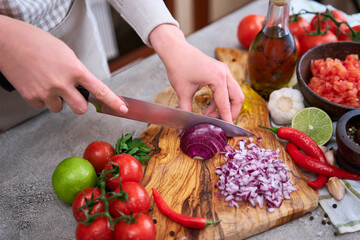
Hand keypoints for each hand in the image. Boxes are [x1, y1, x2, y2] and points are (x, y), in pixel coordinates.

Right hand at [0, 16, 127, 114]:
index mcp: (75, 69)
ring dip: (57, 100)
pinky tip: (36, 83)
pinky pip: (42, 106)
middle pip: (81, 109)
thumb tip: (84, 88)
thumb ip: (77, 72)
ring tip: (47, 82)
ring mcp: (46, 92)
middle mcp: (62, 83)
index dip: (113, 102)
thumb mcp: (65, 53)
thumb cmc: (37, 43)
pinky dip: (41, 98)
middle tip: (72, 95)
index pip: (99, 90)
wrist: (7, 41)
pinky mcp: (31, 97)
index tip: (122, 109)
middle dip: (79, 105)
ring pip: (59, 109)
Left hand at [149, 24, 243, 122]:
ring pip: (234, 93)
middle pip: (237, 98)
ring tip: (210, 116)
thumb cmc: (178, 67)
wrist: (175, 50)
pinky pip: (226, 88)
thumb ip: (187, 110)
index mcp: (217, 78)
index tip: (228, 130)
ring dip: (225, 106)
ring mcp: (224, 71)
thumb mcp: (183, 92)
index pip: (225, 103)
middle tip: (220, 123)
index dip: (226, 118)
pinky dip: (221, 99)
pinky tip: (209, 107)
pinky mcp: (220, 71)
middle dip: (231, 112)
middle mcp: (224, 73)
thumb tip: (185, 126)